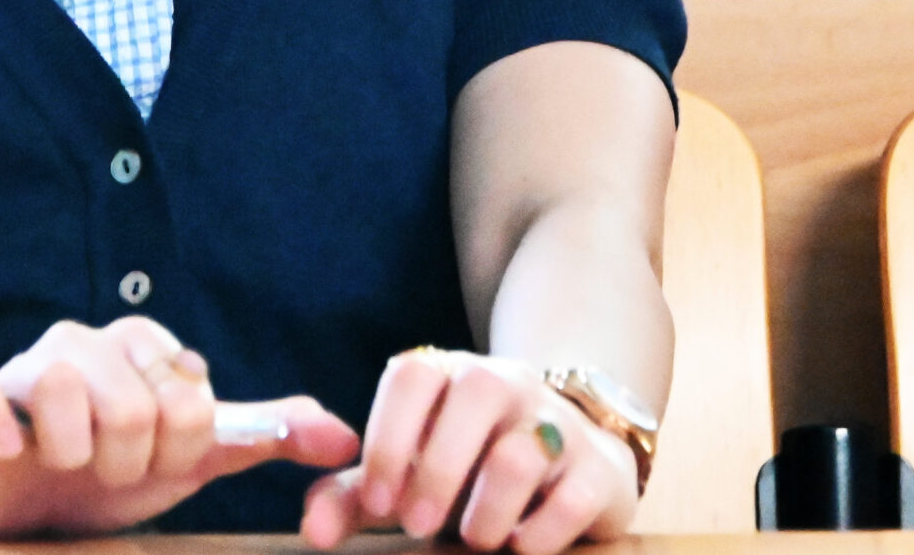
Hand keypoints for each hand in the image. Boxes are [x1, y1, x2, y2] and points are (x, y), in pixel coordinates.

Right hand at [0, 319, 357, 536]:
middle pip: (133, 404)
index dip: (180, 453)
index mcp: (147, 345)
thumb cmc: (115, 467)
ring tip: (67, 466)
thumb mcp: (197, 456)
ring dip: (73, 456)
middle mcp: (88, 340)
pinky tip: (7, 449)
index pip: (190, 400)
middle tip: (111, 472)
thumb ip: (267, 436)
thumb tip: (345, 439)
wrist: (26, 500)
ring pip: (63, 390)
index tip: (160, 465)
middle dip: (128, 463)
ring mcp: (25, 360)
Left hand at [300, 349, 638, 554]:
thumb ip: (356, 497)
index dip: (389, 438)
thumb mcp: (411, 477)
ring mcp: (558, 423)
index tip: (378, 503)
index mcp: (451, 377)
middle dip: (437, 471)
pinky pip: (572, 498)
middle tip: (416, 526)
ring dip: (487, 509)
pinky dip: (538, 534)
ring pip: (522, 451)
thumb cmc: (469, 472)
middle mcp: (508, 385)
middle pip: (474, 393)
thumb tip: (314, 533)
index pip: (413, 375)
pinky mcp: (600, 471)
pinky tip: (520, 545)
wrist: (572, 465)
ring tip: (475, 538)